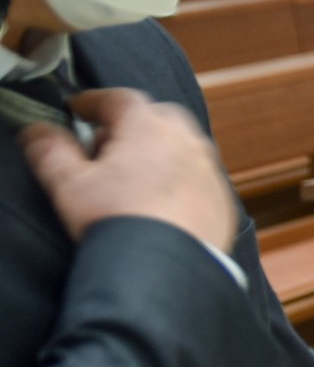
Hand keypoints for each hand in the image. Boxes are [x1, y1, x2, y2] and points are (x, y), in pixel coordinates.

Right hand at [19, 90, 240, 251]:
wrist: (165, 267)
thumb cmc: (116, 219)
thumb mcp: (70, 184)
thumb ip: (52, 152)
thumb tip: (38, 131)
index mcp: (150, 128)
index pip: (121, 99)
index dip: (95, 101)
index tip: (78, 109)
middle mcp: (187, 141)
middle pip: (157, 118)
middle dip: (128, 125)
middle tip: (103, 146)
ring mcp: (209, 169)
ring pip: (181, 146)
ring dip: (156, 151)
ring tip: (129, 175)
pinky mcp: (221, 199)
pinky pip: (197, 177)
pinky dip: (177, 179)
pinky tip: (159, 200)